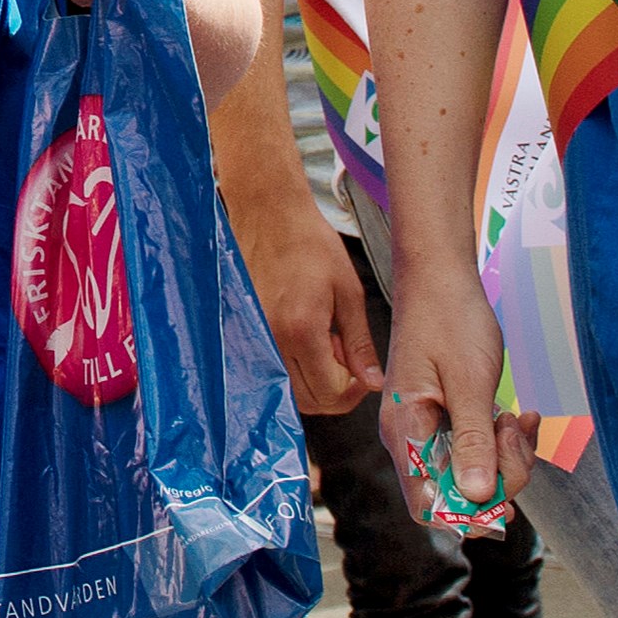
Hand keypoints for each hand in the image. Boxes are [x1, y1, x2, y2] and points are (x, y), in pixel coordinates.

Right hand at [229, 180, 377, 413]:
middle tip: (345, 354)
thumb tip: (373, 381)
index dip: (353, 392)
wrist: (268, 215)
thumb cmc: (310, 245)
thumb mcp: (348, 292)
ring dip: (313, 381)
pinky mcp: (243, 333)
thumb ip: (359, 343)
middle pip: (308, 401)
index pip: (330, 394)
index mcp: (302, 331)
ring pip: (288, 391)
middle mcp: (272, 341)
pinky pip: (271, 370)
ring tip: (325, 343)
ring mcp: (254, 339)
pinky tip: (303, 340)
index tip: (362, 372)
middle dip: (335, 389)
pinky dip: (292, 369)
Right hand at [375, 260, 533, 525]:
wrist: (440, 278)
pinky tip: (518, 416)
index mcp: (405, 432)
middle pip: (456, 494)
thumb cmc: (449, 320)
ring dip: (506, 456)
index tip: (505, 497)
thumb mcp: (468, 381)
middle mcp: (411, 438)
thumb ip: (473, 441)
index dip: (466, 514)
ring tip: (517, 418)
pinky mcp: (448, 420)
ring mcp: (430, 430)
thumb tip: (476, 498)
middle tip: (515, 432)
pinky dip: (504, 441)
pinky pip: (479, 450)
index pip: (426, 505)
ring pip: (473, 474)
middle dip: (498, 477)